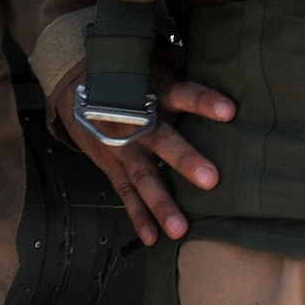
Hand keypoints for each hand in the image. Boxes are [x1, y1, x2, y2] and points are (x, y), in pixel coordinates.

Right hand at [56, 77, 234, 245]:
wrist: (74, 84)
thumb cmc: (129, 76)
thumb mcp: (154, 66)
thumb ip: (183, 74)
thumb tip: (230, 70)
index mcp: (154, 93)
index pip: (184, 94)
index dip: (205, 102)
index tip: (230, 112)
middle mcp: (138, 122)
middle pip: (163, 141)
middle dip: (185, 160)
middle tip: (211, 179)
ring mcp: (122, 147)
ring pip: (143, 177)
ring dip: (161, 203)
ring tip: (180, 228)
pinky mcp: (111, 164)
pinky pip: (125, 193)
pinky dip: (138, 216)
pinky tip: (153, 237)